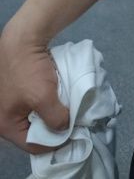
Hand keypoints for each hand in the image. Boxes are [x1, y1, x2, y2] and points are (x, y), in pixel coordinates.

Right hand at [0, 18, 69, 153]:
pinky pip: (36, 105)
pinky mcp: (19, 92)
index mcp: (5, 125)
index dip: (56, 142)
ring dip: (53, 115)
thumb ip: (56, 118)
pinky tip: (63, 101)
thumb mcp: (44, 98)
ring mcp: (12, 104)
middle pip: (34, 132)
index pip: (33, 145)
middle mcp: (5, 118)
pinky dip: (50, 104)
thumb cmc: (28, 71)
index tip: (75, 136)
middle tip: (74, 125)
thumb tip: (65, 128)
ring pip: (37, 118)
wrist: (22, 40)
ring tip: (71, 113)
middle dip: (54, 129)